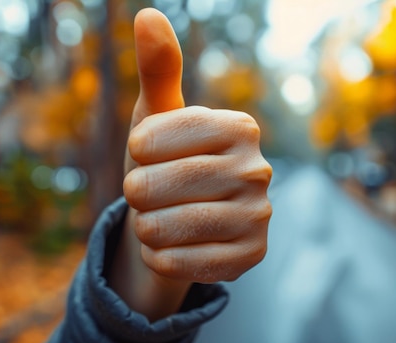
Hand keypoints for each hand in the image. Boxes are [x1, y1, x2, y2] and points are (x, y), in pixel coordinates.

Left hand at [109, 8, 271, 320]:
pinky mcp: (251, 256)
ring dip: (145, 227)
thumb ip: (157, 69)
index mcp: (239, 128)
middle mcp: (258, 170)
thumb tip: (147, 15)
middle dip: (136, 192)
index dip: (136, 149)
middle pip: (160, 185)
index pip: (155, 137)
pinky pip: (182, 265)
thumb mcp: (157, 116)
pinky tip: (166, 247)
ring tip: (153, 219)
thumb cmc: (166, 161)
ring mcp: (259, 216)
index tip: (142, 152)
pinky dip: (159, 258)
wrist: (182, 219)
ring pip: (166, 228)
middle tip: (144, 193)